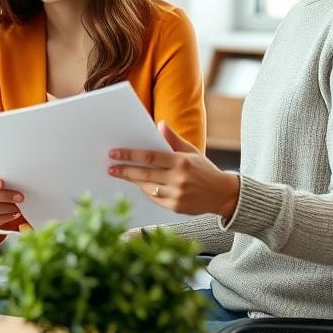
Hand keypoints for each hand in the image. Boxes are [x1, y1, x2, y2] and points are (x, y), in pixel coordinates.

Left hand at [108, 121, 240, 218]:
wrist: (222, 194)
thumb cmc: (204, 169)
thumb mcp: (191, 151)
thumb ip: (173, 139)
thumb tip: (159, 124)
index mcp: (181, 162)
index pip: (150, 157)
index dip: (130, 155)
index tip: (114, 153)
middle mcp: (178, 179)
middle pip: (144, 174)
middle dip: (124, 170)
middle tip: (110, 167)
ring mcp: (177, 195)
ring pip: (147, 187)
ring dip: (132, 180)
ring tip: (119, 174)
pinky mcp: (176, 207)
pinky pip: (154, 198)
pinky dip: (145, 191)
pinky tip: (137, 184)